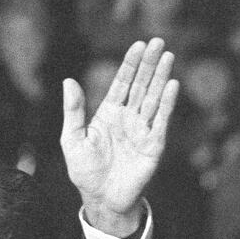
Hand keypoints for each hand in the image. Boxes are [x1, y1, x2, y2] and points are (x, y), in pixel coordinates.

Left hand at [60, 38, 178, 235]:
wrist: (100, 197)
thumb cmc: (85, 169)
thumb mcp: (72, 138)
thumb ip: (74, 110)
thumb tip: (68, 81)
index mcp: (109, 113)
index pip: (122, 83)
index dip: (130, 64)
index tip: (138, 45)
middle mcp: (128, 117)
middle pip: (141, 85)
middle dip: (149, 63)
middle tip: (158, 41)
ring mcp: (142, 129)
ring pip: (153, 98)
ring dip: (161, 77)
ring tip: (168, 55)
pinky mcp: (153, 144)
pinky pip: (161, 120)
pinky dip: (167, 102)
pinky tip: (172, 85)